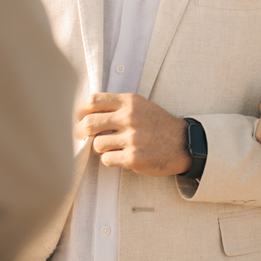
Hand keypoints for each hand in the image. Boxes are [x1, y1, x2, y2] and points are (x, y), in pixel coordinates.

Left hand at [75, 93, 190, 176]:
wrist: (183, 143)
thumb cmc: (158, 124)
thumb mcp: (141, 106)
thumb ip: (117, 106)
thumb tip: (85, 113)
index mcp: (130, 102)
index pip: (93, 101)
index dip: (79, 111)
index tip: (77, 118)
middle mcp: (130, 118)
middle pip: (88, 124)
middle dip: (82, 133)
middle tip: (85, 137)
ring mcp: (132, 138)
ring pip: (96, 145)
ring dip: (100, 148)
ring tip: (112, 147)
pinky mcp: (134, 157)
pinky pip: (107, 159)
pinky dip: (110, 159)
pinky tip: (120, 156)